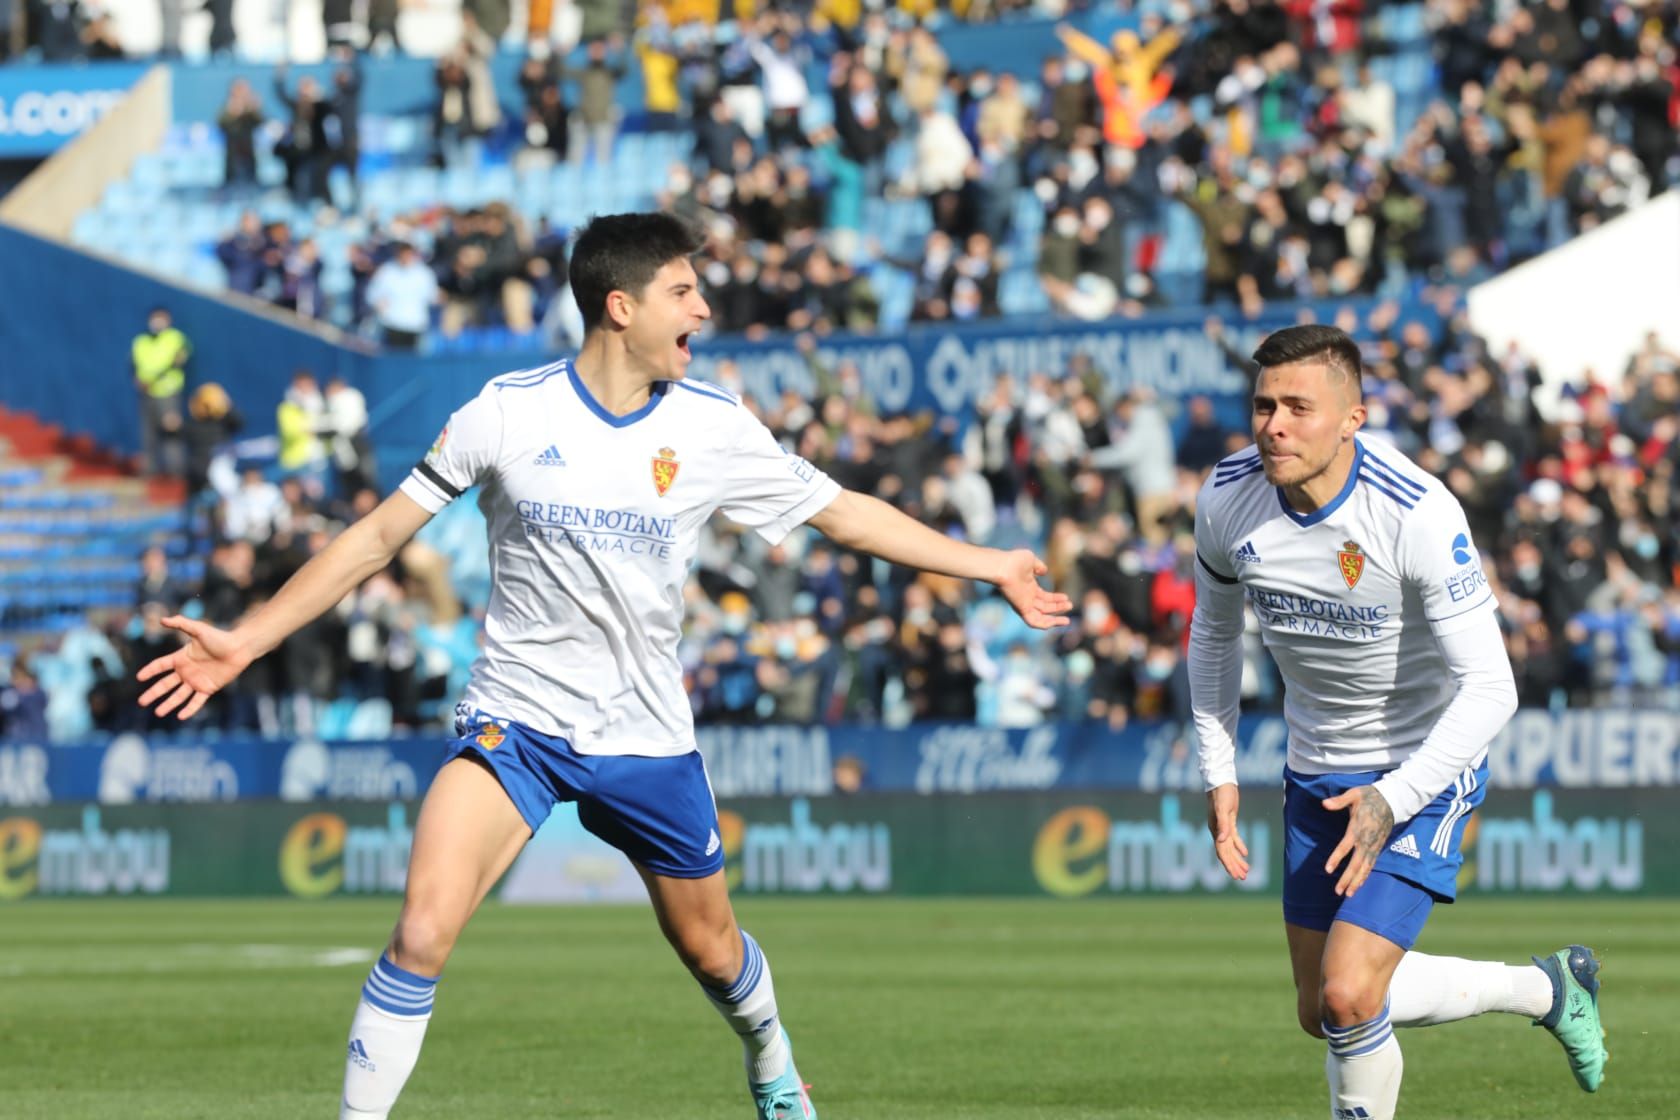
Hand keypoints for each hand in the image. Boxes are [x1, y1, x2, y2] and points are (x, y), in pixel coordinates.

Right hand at [136, 616, 253, 720]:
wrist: (240, 648)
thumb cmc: (220, 637)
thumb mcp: (198, 629)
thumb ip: (181, 623)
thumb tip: (162, 619)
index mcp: (181, 657)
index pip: (160, 665)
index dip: (150, 671)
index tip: (139, 677)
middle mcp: (186, 671)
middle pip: (166, 684)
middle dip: (154, 693)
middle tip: (141, 702)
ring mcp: (196, 681)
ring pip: (178, 695)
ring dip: (168, 704)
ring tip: (157, 713)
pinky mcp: (208, 688)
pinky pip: (196, 701)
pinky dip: (189, 709)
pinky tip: (180, 716)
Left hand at [992, 549, 1071, 629]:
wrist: (1003, 566)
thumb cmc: (1014, 561)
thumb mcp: (1031, 560)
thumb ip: (1039, 566)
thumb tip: (1044, 571)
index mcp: (1029, 587)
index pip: (1044, 597)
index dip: (1056, 599)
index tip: (1066, 597)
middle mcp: (1026, 597)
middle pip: (1045, 607)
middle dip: (1058, 608)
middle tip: (1070, 605)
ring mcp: (1024, 604)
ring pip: (1041, 617)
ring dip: (1054, 619)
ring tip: (1067, 620)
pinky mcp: (1021, 609)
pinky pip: (1034, 622)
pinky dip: (1045, 624)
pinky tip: (1057, 622)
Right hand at [1205, 783, 1248, 880]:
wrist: (1221, 781)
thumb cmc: (1221, 794)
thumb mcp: (1223, 809)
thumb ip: (1222, 824)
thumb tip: (1222, 840)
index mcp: (1215, 830)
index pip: (1222, 852)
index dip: (1229, 864)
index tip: (1235, 876)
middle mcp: (1218, 831)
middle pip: (1226, 853)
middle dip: (1233, 866)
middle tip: (1242, 878)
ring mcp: (1223, 827)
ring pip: (1230, 848)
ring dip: (1237, 859)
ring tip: (1245, 871)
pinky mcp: (1229, 822)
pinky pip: (1234, 838)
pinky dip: (1239, 847)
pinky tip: (1245, 854)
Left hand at [1322, 785, 1394, 897]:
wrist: (1393, 801)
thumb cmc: (1370, 797)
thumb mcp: (1354, 794)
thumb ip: (1339, 801)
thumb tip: (1324, 803)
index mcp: (1358, 829)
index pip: (1345, 847)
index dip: (1337, 858)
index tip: (1328, 870)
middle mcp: (1366, 841)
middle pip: (1356, 864)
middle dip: (1347, 878)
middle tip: (1338, 891)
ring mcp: (1374, 846)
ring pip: (1365, 868)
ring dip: (1356, 881)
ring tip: (1348, 894)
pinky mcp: (1378, 848)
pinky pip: (1371, 865)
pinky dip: (1365, 876)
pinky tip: (1358, 884)